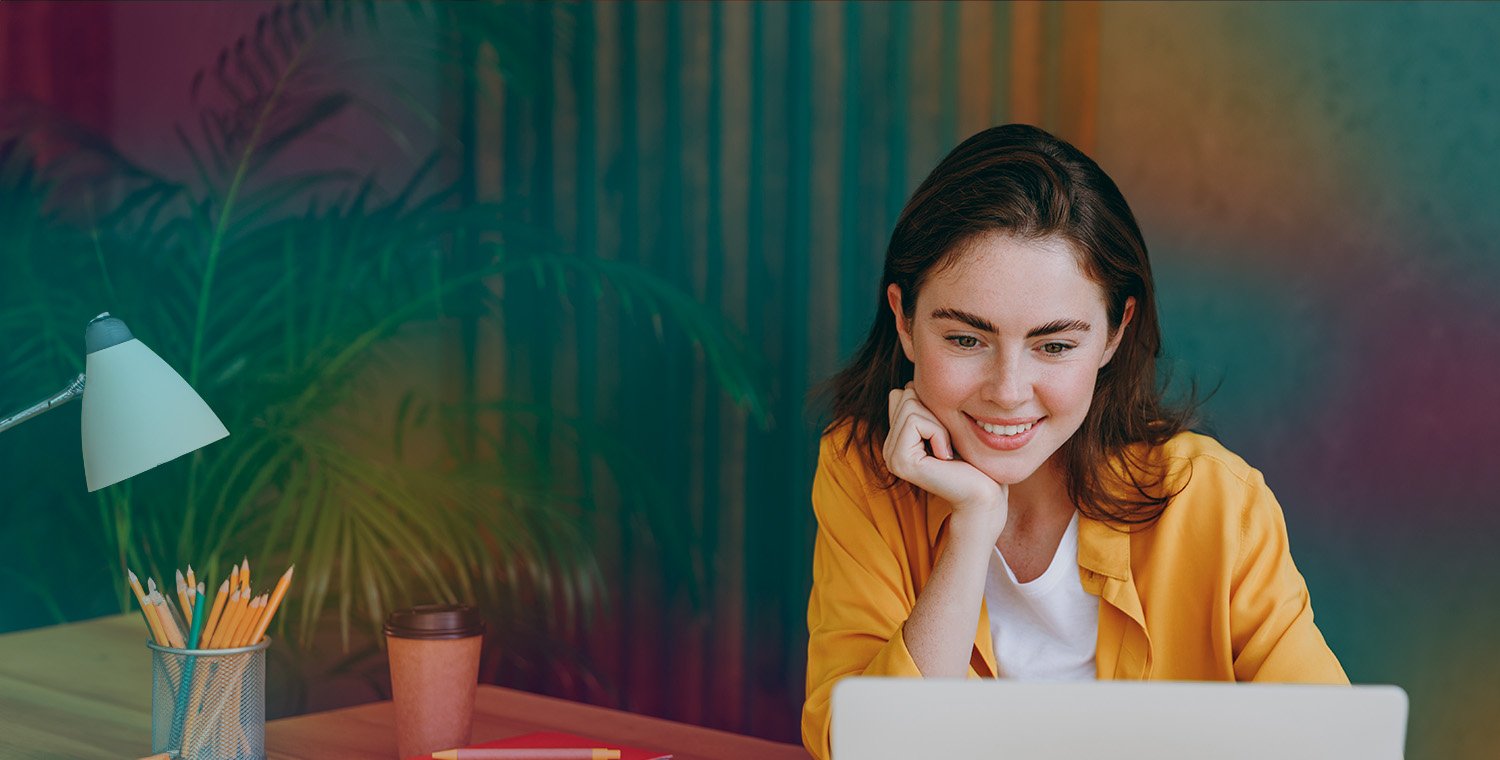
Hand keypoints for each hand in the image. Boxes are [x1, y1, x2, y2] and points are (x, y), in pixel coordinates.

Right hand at [883, 383, 1007, 527]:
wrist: (984, 493)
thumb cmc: (972, 460)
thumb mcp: (944, 425)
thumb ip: (922, 408)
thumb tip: (908, 384)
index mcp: (896, 441)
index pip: (901, 395)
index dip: (930, 405)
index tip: (945, 433)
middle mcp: (888, 449)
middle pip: (904, 397)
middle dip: (934, 412)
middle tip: (947, 443)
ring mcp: (891, 457)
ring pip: (909, 406)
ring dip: (938, 424)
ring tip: (946, 451)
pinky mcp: (900, 462)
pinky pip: (915, 422)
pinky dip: (938, 433)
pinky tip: (945, 457)